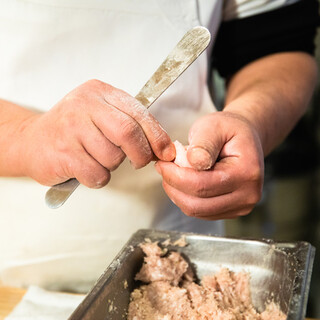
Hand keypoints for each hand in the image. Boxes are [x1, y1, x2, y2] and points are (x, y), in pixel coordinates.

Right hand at [18, 79, 174, 186]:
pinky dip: (97, 178)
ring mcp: (71, 128)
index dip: (157, 136)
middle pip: (128, 133)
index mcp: (100, 92)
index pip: (139, 114)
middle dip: (141, 154)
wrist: (31, 140)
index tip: (166, 152)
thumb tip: (164, 147)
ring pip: (113, 157)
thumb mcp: (101, 116)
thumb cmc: (73, 130)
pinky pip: (97, 174)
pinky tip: (85, 168)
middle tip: (139, 162)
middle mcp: (84, 105)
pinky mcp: (63, 153)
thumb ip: (131, 125)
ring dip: (112, 166)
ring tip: (96, 158)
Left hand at [155, 111, 263, 219]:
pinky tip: (183, 181)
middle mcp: (248, 194)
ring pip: (197, 211)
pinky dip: (186, 198)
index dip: (175, 176)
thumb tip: (193, 161)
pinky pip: (201, 212)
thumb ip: (203, 144)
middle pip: (198, 204)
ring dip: (178, 194)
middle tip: (164, 169)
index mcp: (247, 172)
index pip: (202, 185)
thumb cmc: (228, 130)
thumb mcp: (214, 126)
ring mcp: (241, 206)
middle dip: (173, 187)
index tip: (162, 164)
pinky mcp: (232, 211)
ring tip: (173, 173)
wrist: (245, 138)